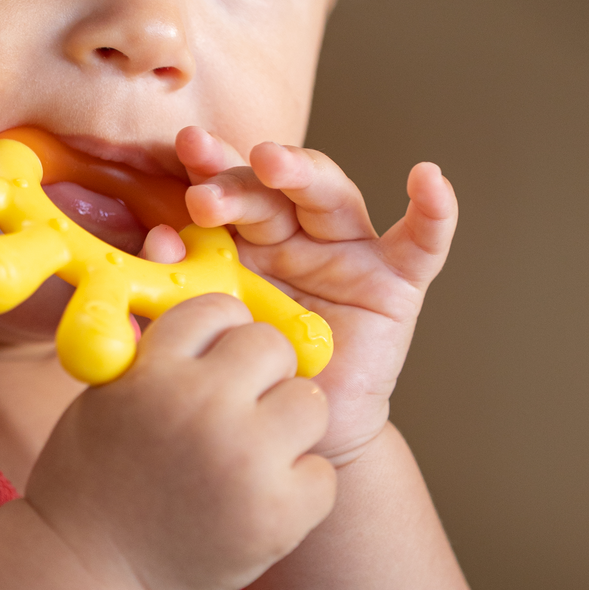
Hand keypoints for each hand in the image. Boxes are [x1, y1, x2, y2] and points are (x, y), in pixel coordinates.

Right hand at [26, 292, 334, 589]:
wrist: (87, 574)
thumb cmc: (92, 483)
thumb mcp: (106, 398)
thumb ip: (156, 353)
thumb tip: (197, 294)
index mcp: (154, 371)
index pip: (218, 310)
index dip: (221, 332)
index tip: (216, 360)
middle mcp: (203, 406)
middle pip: (273, 346)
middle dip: (261, 373)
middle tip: (241, 408)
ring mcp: (246, 461)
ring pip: (310, 402)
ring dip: (288, 426)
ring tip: (255, 455)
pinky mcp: (279, 515)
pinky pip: (322, 473)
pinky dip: (298, 489)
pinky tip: (258, 502)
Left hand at [171, 126, 457, 464]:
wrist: (303, 440)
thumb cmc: (251, 381)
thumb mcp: (209, 333)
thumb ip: (179, 287)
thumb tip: (156, 240)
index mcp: (244, 241)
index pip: (226, 193)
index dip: (208, 168)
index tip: (183, 149)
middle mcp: (295, 235)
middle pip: (272, 191)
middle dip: (239, 180)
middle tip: (207, 188)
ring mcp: (348, 253)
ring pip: (330, 197)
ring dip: (302, 173)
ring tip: (273, 161)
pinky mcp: (395, 283)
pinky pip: (422, 243)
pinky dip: (432, 212)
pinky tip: (428, 179)